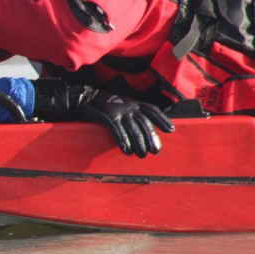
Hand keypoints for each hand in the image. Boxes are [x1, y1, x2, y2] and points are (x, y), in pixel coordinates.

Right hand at [31, 79, 174, 157]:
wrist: (83, 98)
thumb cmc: (103, 105)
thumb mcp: (121, 105)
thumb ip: (132, 114)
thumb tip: (142, 130)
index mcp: (134, 102)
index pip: (152, 110)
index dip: (162, 120)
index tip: (170, 130)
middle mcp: (128, 105)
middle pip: (144, 123)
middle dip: (151, 138)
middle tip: (155, 151)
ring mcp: (118, 110)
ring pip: (132, 129)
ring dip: (139, 143)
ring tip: (141, 155)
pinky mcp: (107, 116)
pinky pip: (118, 130)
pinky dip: (123, 141)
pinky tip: (127, 151)